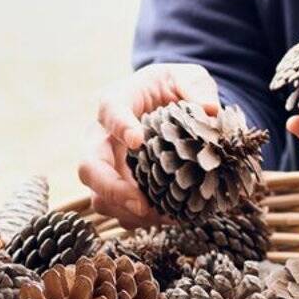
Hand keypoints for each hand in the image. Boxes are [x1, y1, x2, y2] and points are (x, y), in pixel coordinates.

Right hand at [79, 63, 219, 226]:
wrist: (163, 102)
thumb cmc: (171, 87)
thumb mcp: (187, 77)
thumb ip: (197, 88)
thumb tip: (209, 111)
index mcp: (118, 101)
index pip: (110, 111)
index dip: (119, 126)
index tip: (137, 141)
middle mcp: (103, 136)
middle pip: (89, 165)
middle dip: (111, 188)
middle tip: (141, 203)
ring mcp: (107, 165)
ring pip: (98, 196)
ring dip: (126, 210)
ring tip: (159, 215)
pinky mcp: (118, 186)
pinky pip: (118, 210)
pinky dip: (139, 220)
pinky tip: (167, 217)